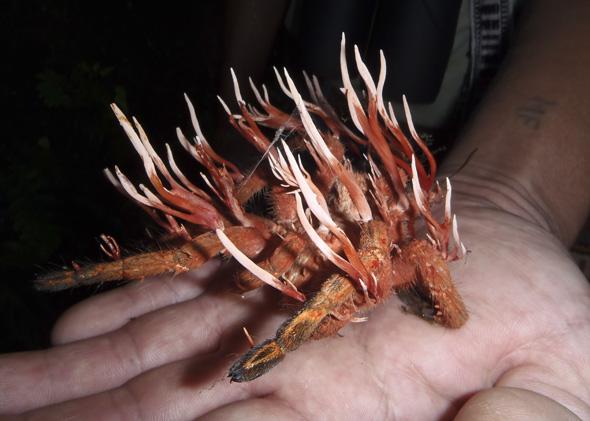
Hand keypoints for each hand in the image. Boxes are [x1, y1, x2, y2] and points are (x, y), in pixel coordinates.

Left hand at [1, 171, 587, 419]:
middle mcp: (289, 376)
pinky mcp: (266, 272)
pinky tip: (66, 327)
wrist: (503, 235)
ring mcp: (268, 319)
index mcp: (348, 412)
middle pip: (163, 414)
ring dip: (75, 381)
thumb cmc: (542, 317)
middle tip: (0, 418)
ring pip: (154, 358)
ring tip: (1, 393)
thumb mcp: (553, 385)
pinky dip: (121, 307)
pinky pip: (180, 295)